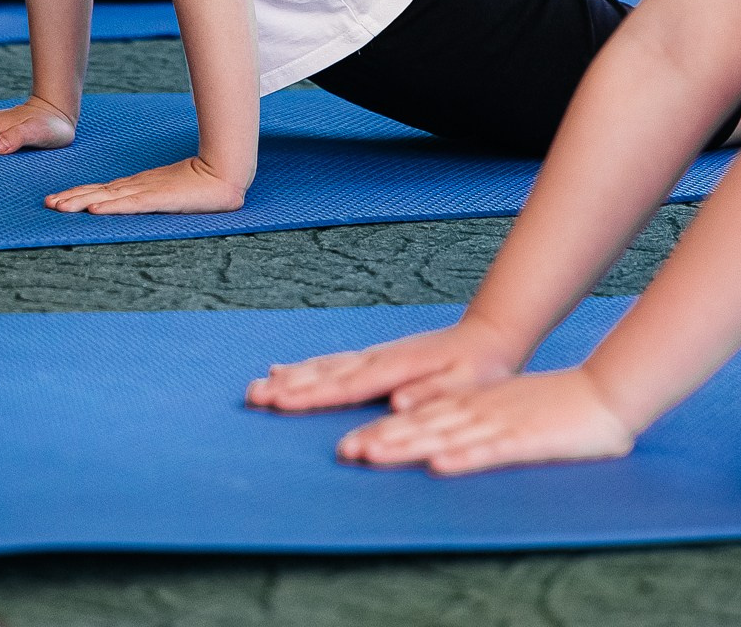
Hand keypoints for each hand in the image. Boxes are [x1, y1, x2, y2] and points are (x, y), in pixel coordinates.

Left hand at [44, 155, 245, 214]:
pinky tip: (94, 209)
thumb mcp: (168, 194)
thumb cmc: (199, 185)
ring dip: (82, 202)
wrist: (224, 173)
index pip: (102, 190)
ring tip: (60, 207)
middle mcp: (138, 187)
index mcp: (138, 186)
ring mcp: (148, 191)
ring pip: (108, 198)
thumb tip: (134, 203)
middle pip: (98, 192)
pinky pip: (131, 204)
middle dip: (72, 198)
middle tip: (48, 204)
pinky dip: (111, 207)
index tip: (56, 200)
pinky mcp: (160, 199)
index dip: (78, 195)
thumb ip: (151, 198)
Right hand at [247, 315, 519, 413]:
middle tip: (253, 398)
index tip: (280, 401)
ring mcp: (373, 356)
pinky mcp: (373, 358)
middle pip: (325, 373)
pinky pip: (330, 363)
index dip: (312, 395)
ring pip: (322, 366)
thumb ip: (431, 391)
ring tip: (257, 387)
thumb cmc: (479, 368)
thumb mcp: (466, 383)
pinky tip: (283, 372)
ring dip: (288, 378)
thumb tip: (397, 403)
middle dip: (287, 387)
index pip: (347, 384)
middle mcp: (378, 358)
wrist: (487, 337)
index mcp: (397, 368)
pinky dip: (303, 368)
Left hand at [335, 367, 634, 474]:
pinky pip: (491, 450)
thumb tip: (430, 431)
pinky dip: (465, 457)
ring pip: (446, 435)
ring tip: (374, 455)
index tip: (347, 448)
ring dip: (408, 446)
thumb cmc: (554, 408)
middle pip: (421, 427)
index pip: (417, 420)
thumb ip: (470, 422)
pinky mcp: (527, 438)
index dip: (381, 433)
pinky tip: (440, 465)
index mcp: (472, 406)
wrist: (605, 393)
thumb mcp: (504, 411)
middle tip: (344, 453)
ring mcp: (501, 423)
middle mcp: (479, 412)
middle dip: (381, 440)